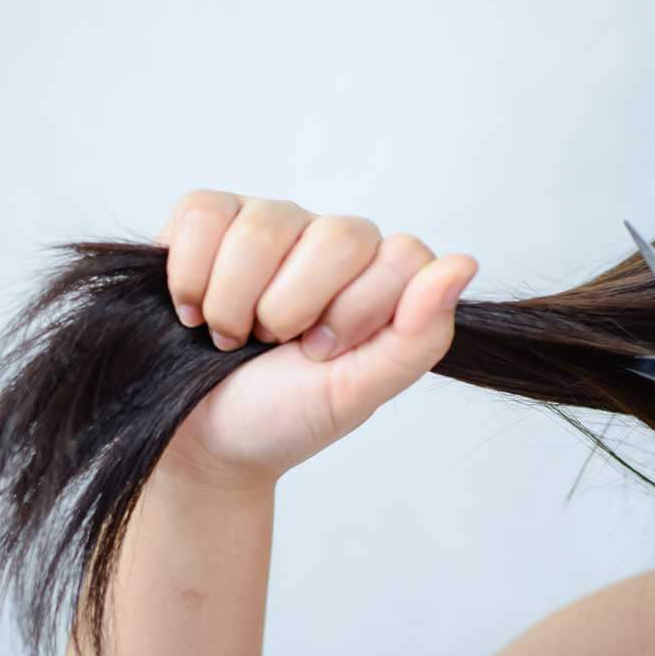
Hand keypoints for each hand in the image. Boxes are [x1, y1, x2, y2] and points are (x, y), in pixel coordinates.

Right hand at [154, 189, 477, 488]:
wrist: (200, 440)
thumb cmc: (283, 415)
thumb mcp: (358, 391)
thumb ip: (418, 335)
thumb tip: (463, 265)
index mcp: (381, 278)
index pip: (403, 256)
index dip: (357, 310)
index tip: (322, 354)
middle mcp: (331, 241)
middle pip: (340, 235)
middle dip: (295, 309)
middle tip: (276, 345)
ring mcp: (272, 222)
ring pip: (266, 226)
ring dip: (236, 302)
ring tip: (231, 335)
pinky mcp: (209, 219)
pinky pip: (205, 215)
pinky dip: (191, 276)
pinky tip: (192, 309)